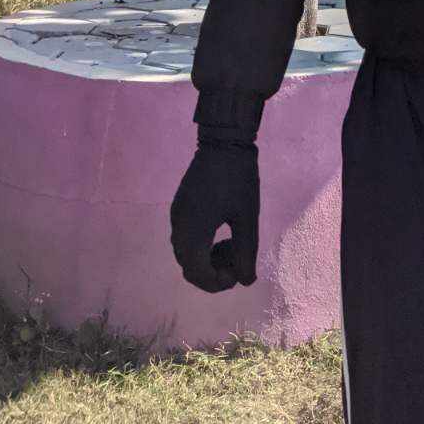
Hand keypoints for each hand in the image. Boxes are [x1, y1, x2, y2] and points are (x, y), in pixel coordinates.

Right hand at [170, 139, 259, 292]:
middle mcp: (178, 227)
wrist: (223, 141)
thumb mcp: (247, 216)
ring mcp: (176, 216)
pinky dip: (201, 245)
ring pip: (186, 253)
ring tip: (231, 245)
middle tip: (237, 260)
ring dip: (207, 258)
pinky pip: (185, 237)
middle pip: (189, 266)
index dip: (218, 282)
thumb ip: (246, 251)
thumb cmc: (238, 178)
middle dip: (213, 272)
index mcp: (193, 232)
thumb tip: (246, 281)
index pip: (198, 274)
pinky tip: (220, 233)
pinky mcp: (179, 207)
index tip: (239, 272)